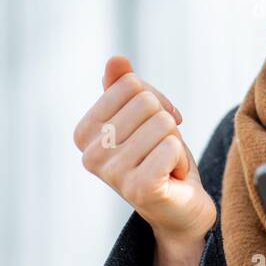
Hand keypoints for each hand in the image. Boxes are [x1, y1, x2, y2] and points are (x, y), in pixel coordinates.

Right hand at [75, 55, 216, 246]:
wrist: (180, 206)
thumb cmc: (158, 156)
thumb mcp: (142, 116)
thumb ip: (124, 87)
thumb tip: (116, 60)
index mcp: (84, 134)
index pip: (129, 85)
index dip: (155, 100)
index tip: (155, 127)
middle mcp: (91, 156)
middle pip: (146, 102)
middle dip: (166, 122)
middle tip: (162, 148)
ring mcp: (113, 175)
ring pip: (163, 123)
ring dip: (175, 143)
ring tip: (166, 164)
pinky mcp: (141, 190)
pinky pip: (172, 146)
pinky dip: (181, 158)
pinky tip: (172, 178)